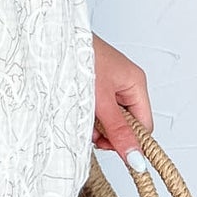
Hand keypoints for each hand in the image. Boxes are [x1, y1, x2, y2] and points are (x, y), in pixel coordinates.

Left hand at [90, 31, 152, 163]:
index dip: (131, 141)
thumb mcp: (101, 101)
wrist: (52, 36)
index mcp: (135, 83)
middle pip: (127, 123)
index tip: (112, 148)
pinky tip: (77, 111)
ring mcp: (109, 82)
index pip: (145, 125)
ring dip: (96, 125)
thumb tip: (137, 160)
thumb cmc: (79, 58)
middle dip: (109, 133)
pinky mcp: (94, 83)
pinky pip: (98, 107)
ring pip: (110, 117)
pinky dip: (88, 114)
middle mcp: (125, 83)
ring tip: (81, 118)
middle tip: (92, 133)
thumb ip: (118, 131)